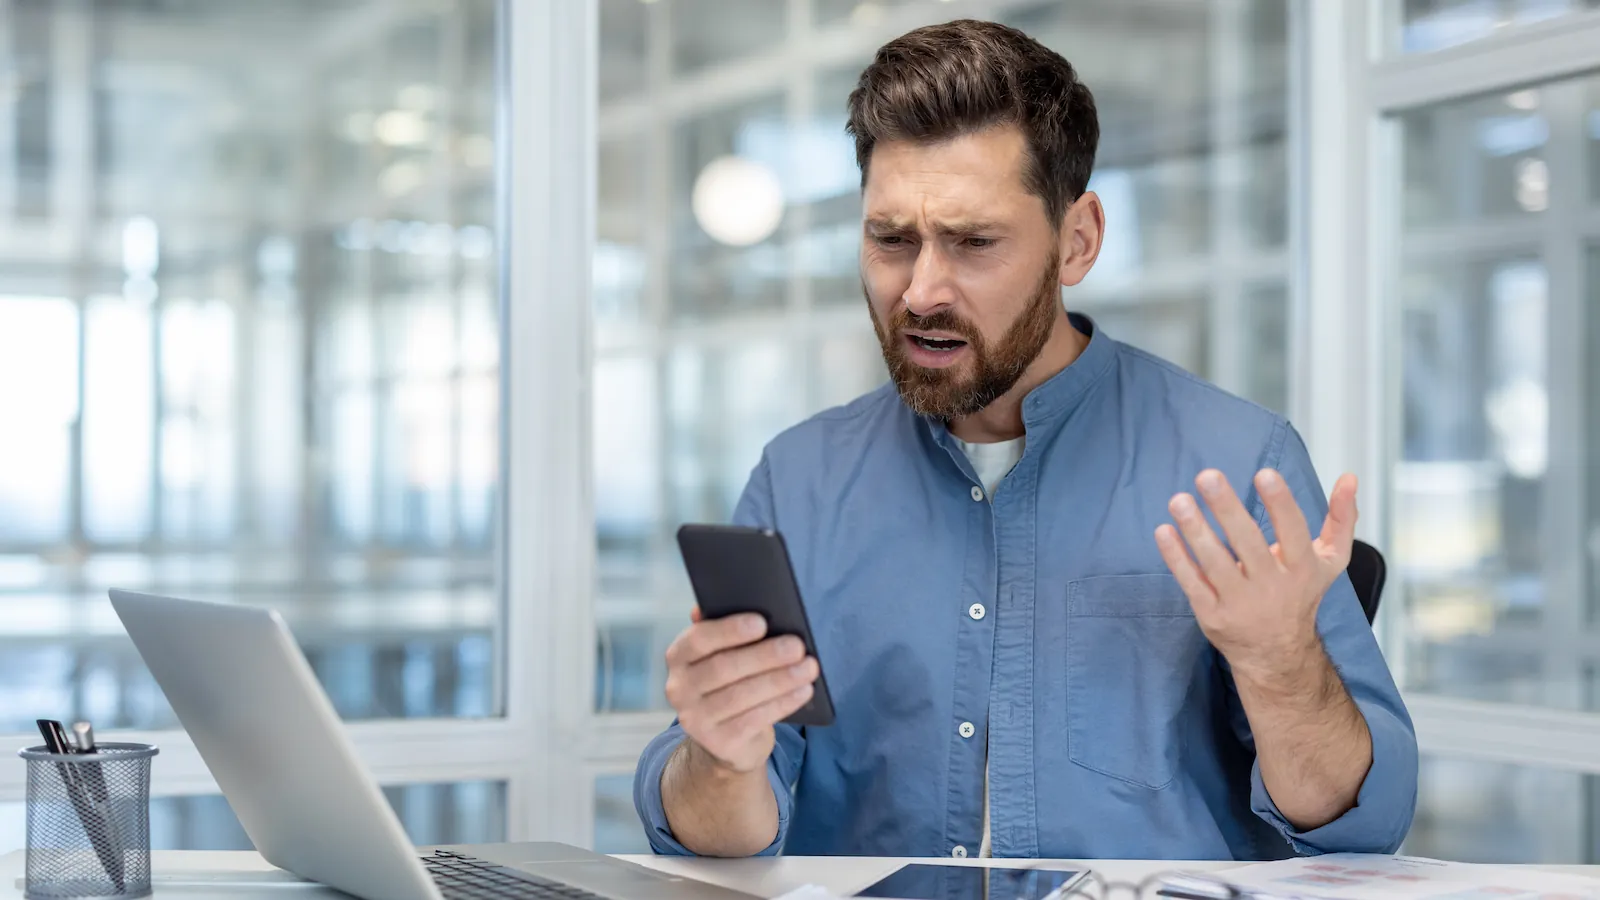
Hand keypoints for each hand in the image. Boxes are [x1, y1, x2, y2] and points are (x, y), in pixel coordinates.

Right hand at [663, 608, 818, 773]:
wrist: (728, 739)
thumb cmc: (730, 683)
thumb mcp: (722, 656)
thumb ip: (723, 632)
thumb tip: (725, 603)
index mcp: (679, 657)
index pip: (698, 639)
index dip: (729, 630)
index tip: (762, 623)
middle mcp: (678, 688)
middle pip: (724, 668)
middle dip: (765, 656)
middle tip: (797, 646)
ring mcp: (696, 720)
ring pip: (742, 695)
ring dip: (780, 680)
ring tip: (809, 667)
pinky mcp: (719, 742)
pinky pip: (755, 719)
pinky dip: (783, 703)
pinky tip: (803, 691)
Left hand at [1154, 468, 1358, 678]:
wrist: (1277, 654)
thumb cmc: (1300, 594)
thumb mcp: (1330, 561)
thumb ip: (1341, 518)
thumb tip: (1349, 477)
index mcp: (1301, 568)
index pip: (1293, 532)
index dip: (1280, 503)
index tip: (1264, 473)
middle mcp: (1271, 586)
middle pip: (1248, 543)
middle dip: (1227, 508)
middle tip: (1207, 476)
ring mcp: (1240, 603)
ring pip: (1216, 563)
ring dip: (1195, 530)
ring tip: (1179, 500)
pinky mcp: (1213, 615)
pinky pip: (1192, 583)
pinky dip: (1176, 558)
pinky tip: (1164, 531)